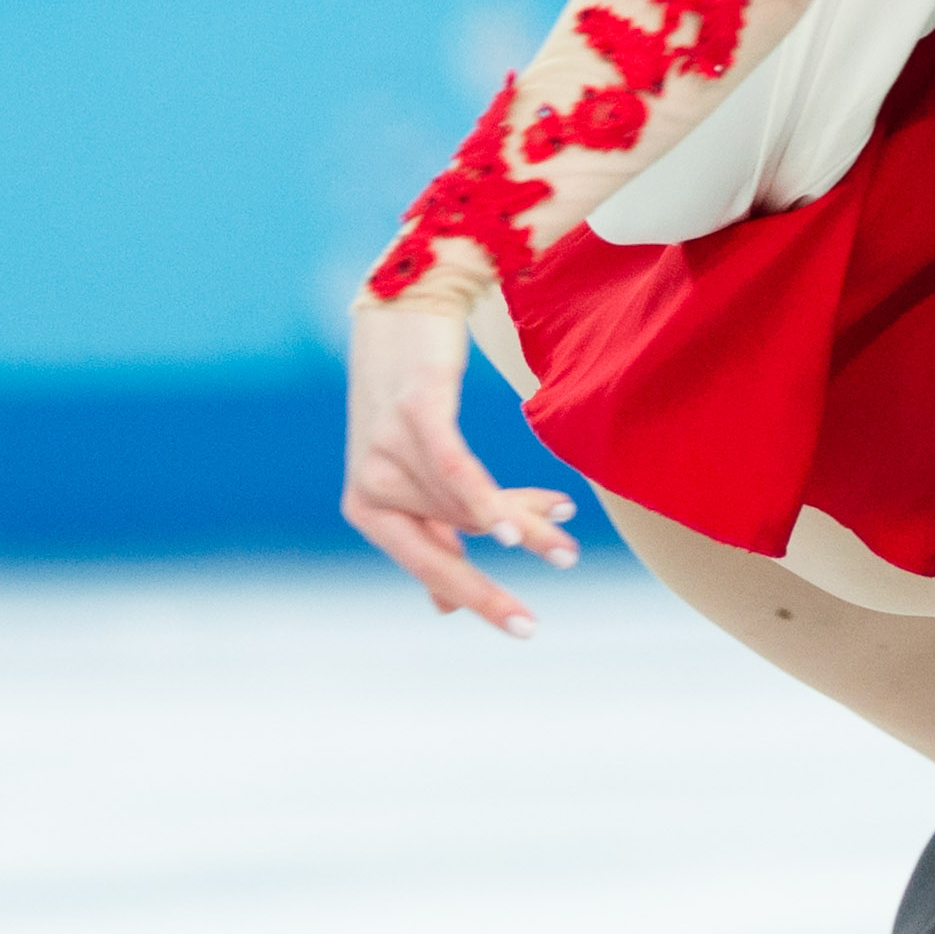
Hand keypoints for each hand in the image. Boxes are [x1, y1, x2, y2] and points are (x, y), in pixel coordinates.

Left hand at [341, 286, 578, 634]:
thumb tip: (443, 607)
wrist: (402, 306)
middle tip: (567, 568)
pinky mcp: (413, 411)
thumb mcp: (414, 468)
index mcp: (367, 510)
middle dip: (516, 557)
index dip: (481, 598)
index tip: (527, 628)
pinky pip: (454, 471)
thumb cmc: (410, 393)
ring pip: (469, 502)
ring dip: (527, 509)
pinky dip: (486, 502)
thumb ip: (431, 529)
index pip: (433, 567)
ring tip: (568, 512)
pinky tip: (517, 529)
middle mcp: (367, 487)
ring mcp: (385, 450)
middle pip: (458, 536)